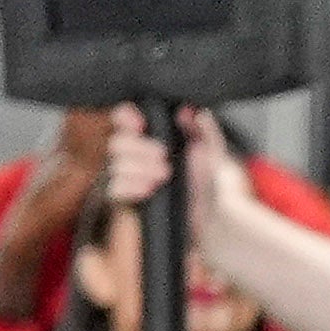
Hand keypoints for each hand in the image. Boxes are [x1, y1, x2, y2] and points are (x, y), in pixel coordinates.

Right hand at [106, 105, 245, 247]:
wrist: (215, 219)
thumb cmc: (214, 183)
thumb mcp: (214, 152)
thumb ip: (204, 129)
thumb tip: (190, 111)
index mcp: (151, 137)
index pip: (123, 119)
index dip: (125, 117)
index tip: (140, 124)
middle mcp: (137, 156)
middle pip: (116, 143)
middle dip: (138, 149)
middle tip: (164, 158)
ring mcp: (131, 179)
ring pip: (114, 166)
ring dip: (138, 169)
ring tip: (164, 176)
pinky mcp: (130, 201)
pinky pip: (113, 190)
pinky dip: (129, 187)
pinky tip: (149, 189)